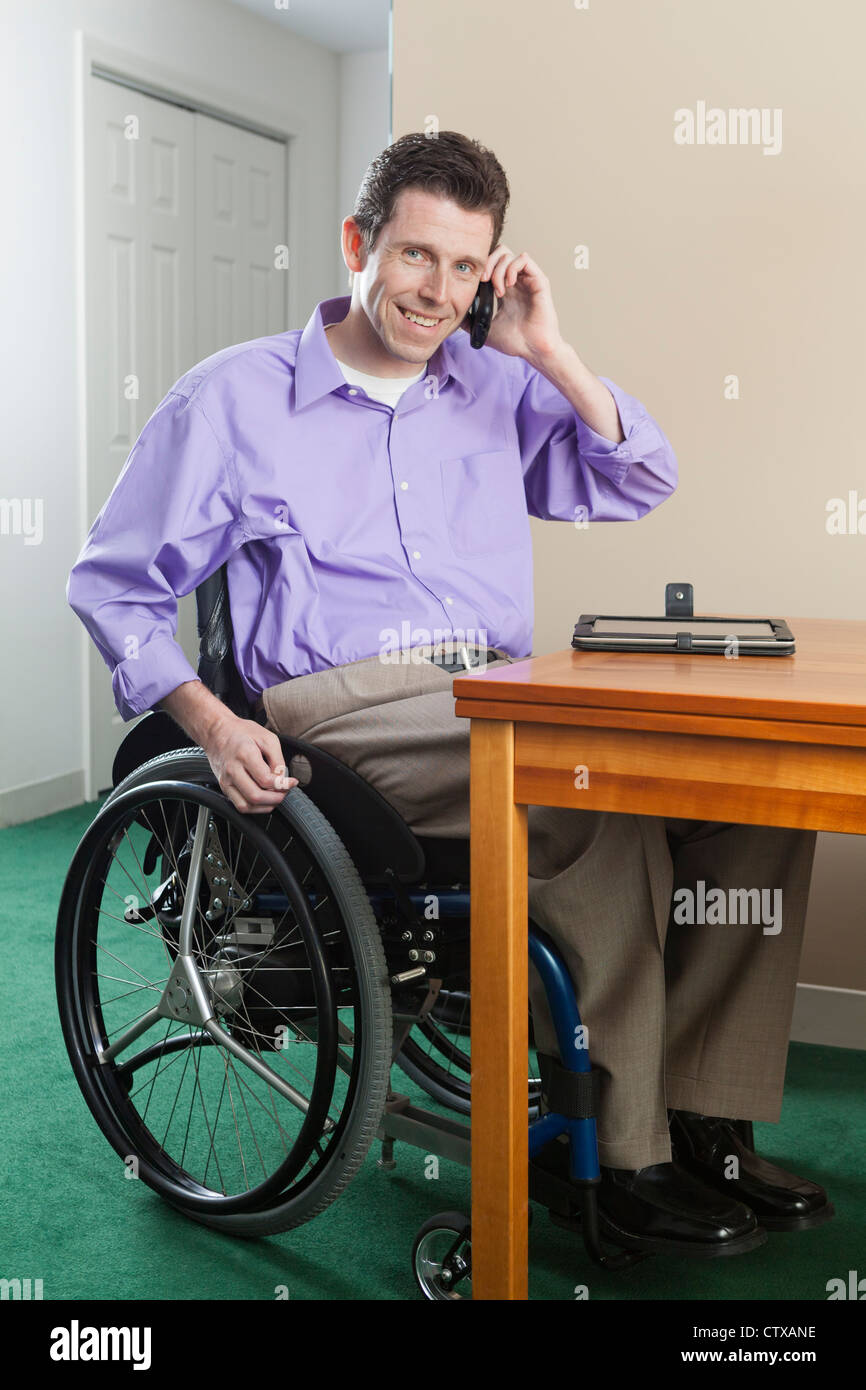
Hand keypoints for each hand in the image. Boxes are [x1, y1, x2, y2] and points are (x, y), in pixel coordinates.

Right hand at [202, 714, 297, 813]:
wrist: (216, 732)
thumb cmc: (241, 733)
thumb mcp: (267, 738)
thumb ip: (277, 760)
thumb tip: (282, 778)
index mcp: (245, 754)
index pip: (266, 780)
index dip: (283, 785)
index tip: (292, 782)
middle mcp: (233, 770)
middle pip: (255, 796)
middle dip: (276, 799)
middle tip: (285, 792)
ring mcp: (226, 780)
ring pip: (246, 806)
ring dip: (265, 806)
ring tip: (275, 797)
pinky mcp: (223, 787)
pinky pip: (239, 805)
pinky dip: (254, 808)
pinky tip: (264, 800)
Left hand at [465, 246, 563, 362]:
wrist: (534, 350)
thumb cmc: (517, 342)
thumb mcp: (487, 330)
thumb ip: (471, 322)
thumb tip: (456, 318)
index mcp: (506, 289)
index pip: (492, 264)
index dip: (481, 268)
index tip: (476, 284)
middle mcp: (517, 281)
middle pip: (499, 253)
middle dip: (487, 263)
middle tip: (484, 281)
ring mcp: (528, 280)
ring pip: (509, 255)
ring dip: (498, 270)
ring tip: (498, 291)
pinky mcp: (539, 281)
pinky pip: (523, 259)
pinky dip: (512, 268)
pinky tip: (509, 285)